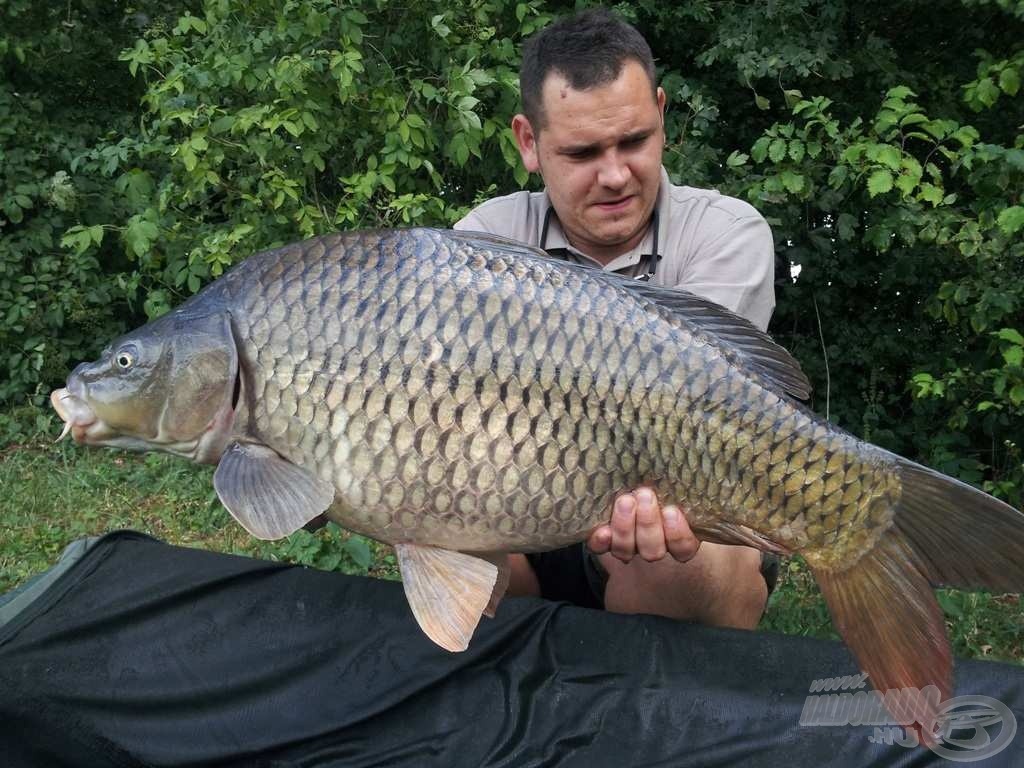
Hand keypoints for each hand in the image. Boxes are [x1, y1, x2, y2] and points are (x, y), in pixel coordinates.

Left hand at [586, 487, 700, 563]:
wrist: (625, 481)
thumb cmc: (657, 481)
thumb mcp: (669, 483)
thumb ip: (674, 484)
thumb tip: (682, 462)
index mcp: (675, 537)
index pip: (683, 547)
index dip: (678, 534)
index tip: (672, 511)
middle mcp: (651, 547)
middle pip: (653, 550)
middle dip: (648, 523)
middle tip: (645, 495)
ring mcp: (626, 547)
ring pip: (627, 551)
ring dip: (625, 527)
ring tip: (625, 501)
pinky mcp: (603, 543)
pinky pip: (600, 548)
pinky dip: (601, 541)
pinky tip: (602, 531)